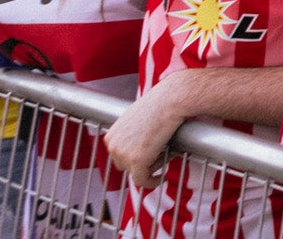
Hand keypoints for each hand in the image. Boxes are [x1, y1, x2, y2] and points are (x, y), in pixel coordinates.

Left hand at [103, 71, 187, 188]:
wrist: (171, 99)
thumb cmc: (160, 104)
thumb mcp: (139, 119)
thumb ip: (134, 134)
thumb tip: (142, 146)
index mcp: (111, 135)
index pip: (120, 156)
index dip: (135, 157)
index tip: (149, 158)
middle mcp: (113, 146)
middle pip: (125, 166)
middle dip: (142, 163)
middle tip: (160, 155)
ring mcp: (123, 154)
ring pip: (136, 173)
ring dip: (152, 167)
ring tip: (166, 154)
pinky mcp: (136, 161)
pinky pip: (143, 181)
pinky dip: (152, 182)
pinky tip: (161, 178)